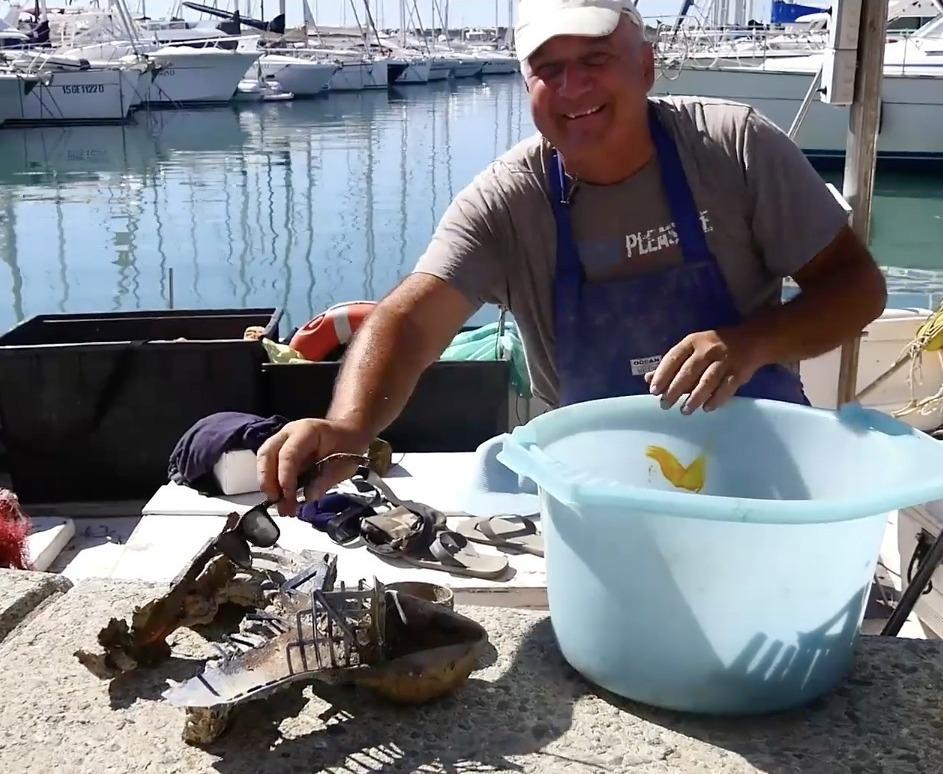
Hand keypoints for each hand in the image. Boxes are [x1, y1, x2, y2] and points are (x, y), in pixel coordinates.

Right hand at [256, 419, 369, 515]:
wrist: (347, 435)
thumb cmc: (346, 446)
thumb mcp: (344, 464)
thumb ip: (326, 479)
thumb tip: (309, 497)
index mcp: (307, 431)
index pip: (288, 454)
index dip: (285, 477)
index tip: (288, 496)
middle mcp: (289, 434)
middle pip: (266, 455)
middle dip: (268, 481)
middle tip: (277, 502)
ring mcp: (282, 441)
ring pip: (264, 461)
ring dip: (268, 486)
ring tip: (281, 506)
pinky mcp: (279, 453)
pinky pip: (269, 467)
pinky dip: (273, 485)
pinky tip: (282, 500)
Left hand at [643, 328, 764, 413]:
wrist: (752, 340)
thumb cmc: (713, 347)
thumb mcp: (692, 349)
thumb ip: (672, 364)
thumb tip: (649, 378)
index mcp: (693, 342)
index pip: (673, 358)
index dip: (662, 375)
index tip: (654, 390)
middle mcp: (708, 349)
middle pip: (688, 372)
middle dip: (674, 390)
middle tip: (665, 405)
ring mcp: (725, 360)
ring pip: (707, 381)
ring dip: (694, 398)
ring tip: (684, 411)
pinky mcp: (739, 372)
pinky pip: (726, 388)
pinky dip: (716, 399)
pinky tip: (707, 408)